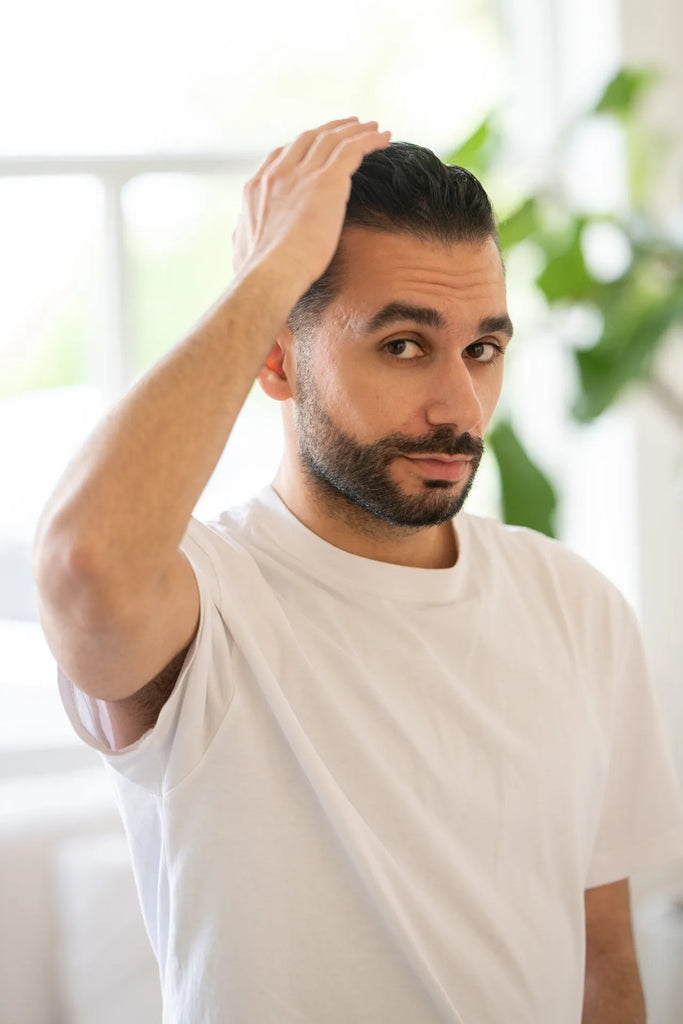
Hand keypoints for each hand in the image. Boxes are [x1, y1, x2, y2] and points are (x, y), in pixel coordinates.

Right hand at [231, 117, 390, 289]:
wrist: (270, 275)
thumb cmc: (258, 274)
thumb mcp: (241, 248)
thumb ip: (243, 233)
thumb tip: (239, 229)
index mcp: (257, 187)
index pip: (281, 155)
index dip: (302, 146)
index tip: (317, 146)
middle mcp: (278, 173)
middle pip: (309, 139)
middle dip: (331, 129)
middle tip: (349, 126)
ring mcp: (302, 174)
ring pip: (334, 139)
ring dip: (355, 130)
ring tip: (373, 128)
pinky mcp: (327, 181)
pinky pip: (353, 149)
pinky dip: (370, 139)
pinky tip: (385, 137)